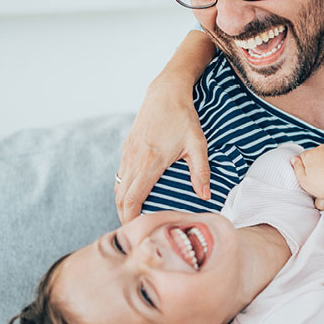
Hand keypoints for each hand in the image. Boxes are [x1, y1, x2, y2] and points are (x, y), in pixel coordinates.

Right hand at [116, 78, 208, 221]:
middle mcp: (133, 159)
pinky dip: (123, 189)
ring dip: (123, 204)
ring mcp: (127, 153)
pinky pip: (120, 175)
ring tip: (134, 218)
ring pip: (118, 186)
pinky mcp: (127, 147)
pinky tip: (135, 195)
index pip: (132, 198)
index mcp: (150, 162)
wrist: (166, 92)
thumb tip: (205, 196)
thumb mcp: (197, 144)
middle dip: (125, 216)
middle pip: (121, 197)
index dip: (131, 218)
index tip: (138, 231)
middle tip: (136, 232)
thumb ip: (201, 171)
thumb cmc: (183, 117)